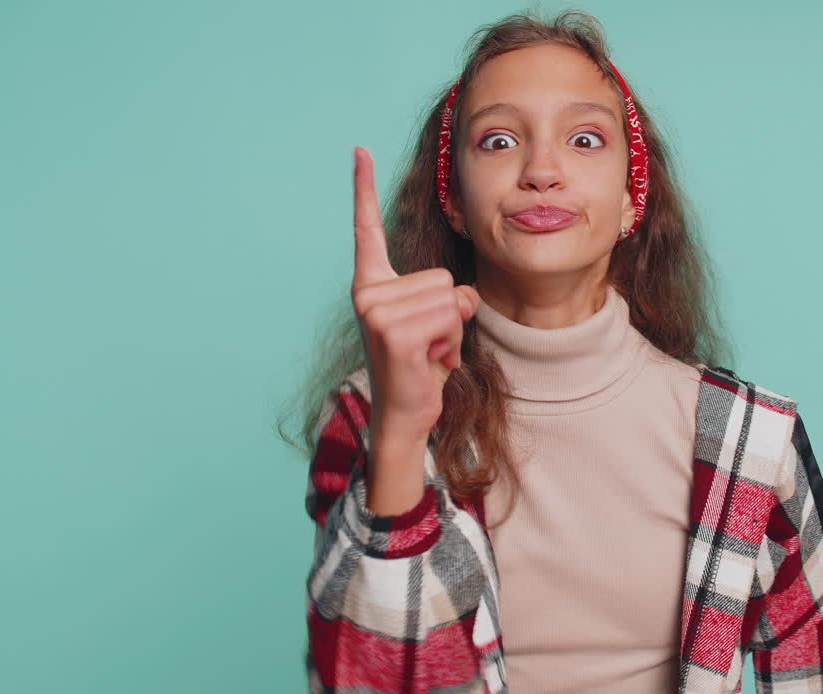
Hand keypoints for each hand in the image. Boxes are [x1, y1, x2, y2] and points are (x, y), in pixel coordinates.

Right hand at [350, 146, 480, 439]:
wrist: (404, 414)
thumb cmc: (421, 366)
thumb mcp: (436, 321)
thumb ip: (447, 295)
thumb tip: (463, 294)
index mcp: (372, 284)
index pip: (367, 228)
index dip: (364, 189)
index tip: (359, 150)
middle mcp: (367, 292)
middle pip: (443, 276)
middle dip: (450, 312)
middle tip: (428, 343)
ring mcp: (376, 311)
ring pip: (450, 297)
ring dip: (451, 330)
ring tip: (428, 352)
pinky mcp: (393, 332)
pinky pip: (449, 317)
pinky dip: (450, 343)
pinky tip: (429, 361)